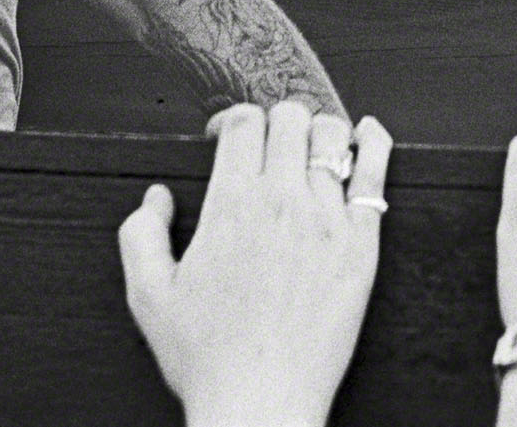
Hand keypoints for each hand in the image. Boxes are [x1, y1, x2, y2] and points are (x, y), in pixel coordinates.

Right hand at [120, 102, 393, 426]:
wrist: (261, 402)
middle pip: (289, 117)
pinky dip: (373, 142)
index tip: (225, 138)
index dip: (231, 120)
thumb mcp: (147, 296)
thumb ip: (140, 234)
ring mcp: (328, 220)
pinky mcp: (362, 244)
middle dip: (273, 121)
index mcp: (231, 205)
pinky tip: (367, 135)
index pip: (243, 122)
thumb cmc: (207, 357)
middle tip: (266, 147)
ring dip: (316, 132)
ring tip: (308, 149)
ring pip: (332, 135)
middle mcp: (283, 202)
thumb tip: (158, 195)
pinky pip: (375, 172)